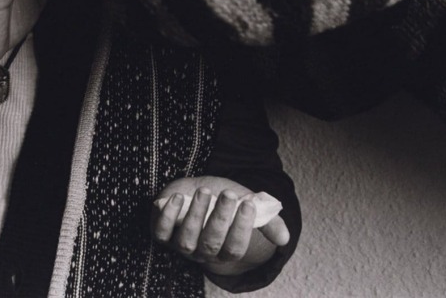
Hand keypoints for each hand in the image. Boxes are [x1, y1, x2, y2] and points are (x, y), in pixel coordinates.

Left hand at [151, 176, 286, 276]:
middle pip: (211, 244)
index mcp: (223, 250)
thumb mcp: (245, 207)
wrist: (194, 193)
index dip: (241, 229)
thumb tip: (285, 238)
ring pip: (186, 239)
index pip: (234, 249)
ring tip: (206, 192)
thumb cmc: (223, 202)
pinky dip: (167, 216)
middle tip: (229, 195)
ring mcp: (180, 244)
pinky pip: (160, 232)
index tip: (249, 204)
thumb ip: (266, 222)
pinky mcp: (161, 232)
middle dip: (220, 219)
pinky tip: (177, 198)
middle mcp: (202, 252)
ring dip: (196, 215)